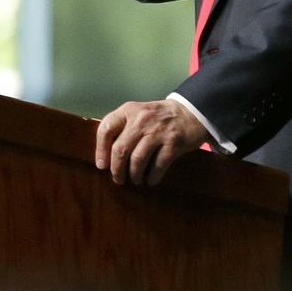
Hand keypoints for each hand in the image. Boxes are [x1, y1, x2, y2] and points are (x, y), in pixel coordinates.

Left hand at [94, 99, 209, 185]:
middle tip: (118, 178)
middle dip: (117, 169)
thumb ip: (123, 127)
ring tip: (135, 180)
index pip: (106, 129)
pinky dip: (152, 177)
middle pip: (121, 149)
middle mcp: (141, 119)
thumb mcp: (138, 113)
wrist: (191, 112)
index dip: (101, 150)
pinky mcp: (173, 143)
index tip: (102, 165)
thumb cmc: (158, 116)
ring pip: (137, 160)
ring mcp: (158, 131)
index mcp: (129, 111)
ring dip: (134, 175)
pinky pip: (158, 166)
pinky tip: (150, 180)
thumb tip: (106, 154)